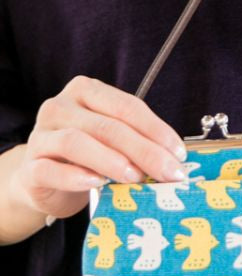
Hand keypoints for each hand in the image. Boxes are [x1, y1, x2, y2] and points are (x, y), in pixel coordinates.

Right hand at [7, 76, 186, 220]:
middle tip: (169, 172)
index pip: (127, 107)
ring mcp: (41, 135)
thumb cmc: (86, 157)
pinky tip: (97, 184)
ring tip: (136, 177)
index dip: (156, 130)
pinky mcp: (29, 167)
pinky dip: (76, 177)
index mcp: (86, 91)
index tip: (179, 153)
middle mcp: (60, 107)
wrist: (43, 181)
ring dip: (111, 160)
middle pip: (107, 126)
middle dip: (144, 150)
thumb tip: (175, 159)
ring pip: (76, 142)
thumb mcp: (112, 141)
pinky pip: (50, 169)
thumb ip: (136, 141)